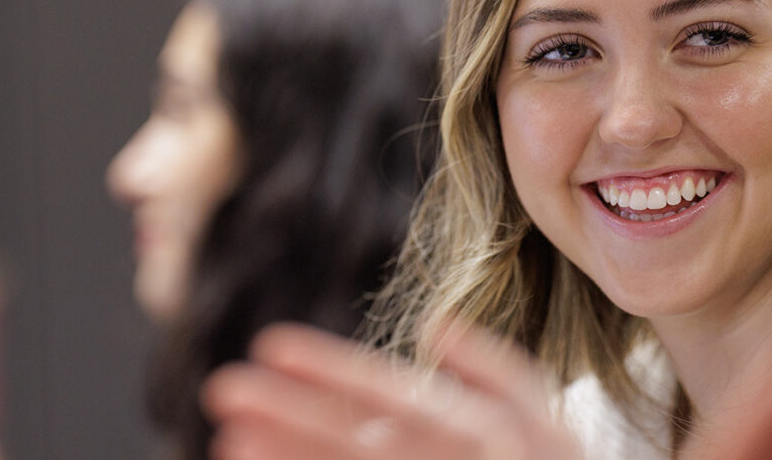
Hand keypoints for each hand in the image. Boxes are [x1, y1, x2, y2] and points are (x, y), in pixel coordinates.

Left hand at [202, 321, 582, 459]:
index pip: (395, 395)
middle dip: (291, 416)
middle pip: (363, 444)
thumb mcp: (548, 424)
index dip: (330, 368)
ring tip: (227, 445)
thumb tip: (436, 325)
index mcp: (488, 434)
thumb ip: (497, 371)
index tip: (267, 343)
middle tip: (223, 388)